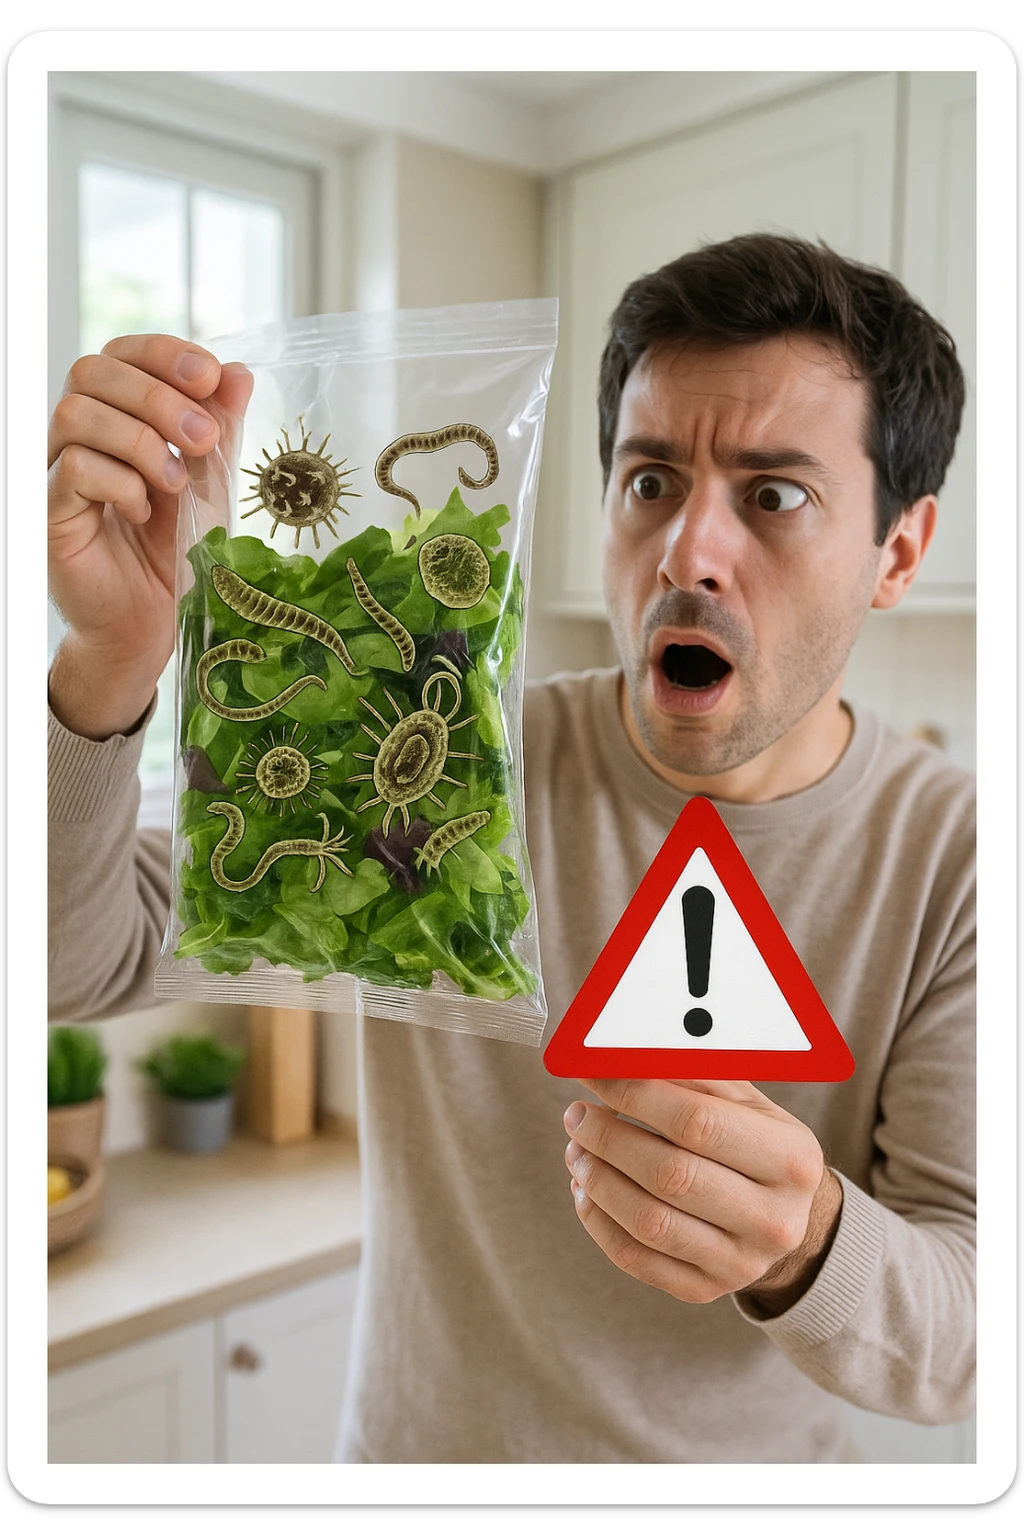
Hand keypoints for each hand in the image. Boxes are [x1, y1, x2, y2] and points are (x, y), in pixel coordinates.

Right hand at [47, 335, 252, 737]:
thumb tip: (237, 371)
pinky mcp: (51, 512)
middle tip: (202, 439)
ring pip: (76, 413)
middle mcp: (80, 435)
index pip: (123, 352)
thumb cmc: (175, 550)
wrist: (151, 623)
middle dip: (158, 396)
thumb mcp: (210, 482)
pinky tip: (143, 512)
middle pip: (95, 371)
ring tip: (175, 483)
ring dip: (139, 440)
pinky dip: (119, 483)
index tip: (210, 377)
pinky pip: (72, 469)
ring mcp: (58, 470)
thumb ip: (220, 428)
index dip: (164, 353)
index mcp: (118, 414)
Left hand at [563, 1078, 841, 1313]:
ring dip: (597, 1180)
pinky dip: (598, 1221)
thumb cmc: (755, 1145)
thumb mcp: (746, 1103)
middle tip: (577, 1115)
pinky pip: (636, 1259)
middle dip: (609, 1139)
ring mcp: (741, 1263)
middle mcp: (775, 1219)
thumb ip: (691, 1076)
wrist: (787, 1219)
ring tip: (576, 1149)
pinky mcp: (705, 1289)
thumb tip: (621, 1055)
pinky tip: (585, 1189)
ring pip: (649, 1223)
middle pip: (671, 1175)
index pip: (698, 1122)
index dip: (635, 1096)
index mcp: (791, 1159)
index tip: (595, 1078)